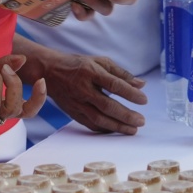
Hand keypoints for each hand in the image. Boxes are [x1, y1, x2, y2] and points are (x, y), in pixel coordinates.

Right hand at [24, 50, 145, 135]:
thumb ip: (121, 73)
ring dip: (117, 126)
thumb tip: (141, 84)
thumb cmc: (78, 65)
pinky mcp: (72, 112)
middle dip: (126, 115)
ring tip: (133, 130)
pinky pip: (90, 124)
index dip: (130, 93)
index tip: (144, 100)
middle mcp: (83, 88)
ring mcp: (77, 102)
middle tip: (141, 121)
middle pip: (107, 105)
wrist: (49, 71)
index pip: (114, 84)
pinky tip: (116, 130)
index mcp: (91, 72)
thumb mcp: (99, 62)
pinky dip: (104, 129)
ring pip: (99, 118)